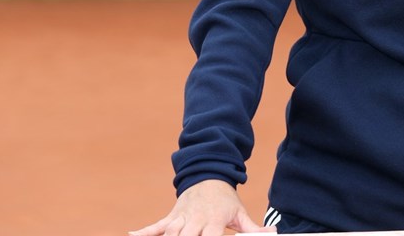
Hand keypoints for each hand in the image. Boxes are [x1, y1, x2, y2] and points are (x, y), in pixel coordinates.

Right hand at [129, 179, 273, 235]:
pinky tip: (131, 235)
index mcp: (214, 221)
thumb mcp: (239, 212)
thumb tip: (272, 233)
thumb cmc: (226, 199)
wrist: (209, 175)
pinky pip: (154, 226)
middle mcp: (196, 220)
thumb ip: (254, 228)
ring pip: (169, 234)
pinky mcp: (170, 216)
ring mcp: (181, 218)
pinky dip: (143, 232)